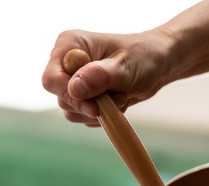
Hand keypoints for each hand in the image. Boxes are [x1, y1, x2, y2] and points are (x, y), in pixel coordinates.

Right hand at [43, 28, 175, 125]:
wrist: (156, 65)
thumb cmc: (142, 58)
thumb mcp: (124, 67)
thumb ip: (99, 77)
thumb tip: (74, 89)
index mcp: (70, 45)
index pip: (52, 79)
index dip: (68, 96)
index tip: (93, 107)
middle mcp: (67, 62)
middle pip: (61, 98)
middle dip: (91, 105)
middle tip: (118, 98)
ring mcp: (75, 80)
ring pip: (73, 111)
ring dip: (100, 112)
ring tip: (121, 97)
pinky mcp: (85, 96)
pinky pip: (85, 117)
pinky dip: (104, 116)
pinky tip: (118, 102)